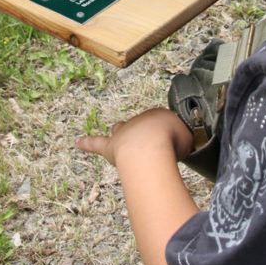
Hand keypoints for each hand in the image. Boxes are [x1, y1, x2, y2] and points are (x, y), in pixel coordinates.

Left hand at [76, 108, 193, 167]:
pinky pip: (96, 143)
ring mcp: (123, 134)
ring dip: (121, 133)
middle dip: (142, 129)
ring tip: (121, 138)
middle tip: (148, 139)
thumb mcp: (187, 139)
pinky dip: (87, 142)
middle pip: (139, 123)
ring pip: (119, 129)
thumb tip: (186, 146)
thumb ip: (184, 141)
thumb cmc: (170, 142)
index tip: (172, 142)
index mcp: (157, 117)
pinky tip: (78, 141)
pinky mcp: (110, 148)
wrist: (151, 146)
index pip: (161, 124)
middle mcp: (139, 122)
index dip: (166, 134)